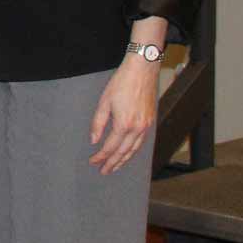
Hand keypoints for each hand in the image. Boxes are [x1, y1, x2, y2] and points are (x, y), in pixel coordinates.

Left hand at [90, 58, 159, 173]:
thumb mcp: (104, 102)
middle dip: (113, 163)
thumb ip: (98, 123)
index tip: (93, 162)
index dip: (101, 157)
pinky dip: (133, 150)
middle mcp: (138, 128)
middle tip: (103, 171)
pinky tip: (128, 153)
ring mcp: (146, 126)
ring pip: (134, 149)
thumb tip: (94, 140)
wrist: (142, 71)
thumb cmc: (121, 83)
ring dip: (124, 160)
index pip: (110, 147)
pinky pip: (141, 142)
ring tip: (115, 167)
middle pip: (123, 152)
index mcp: (124, 124)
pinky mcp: (150, 122)